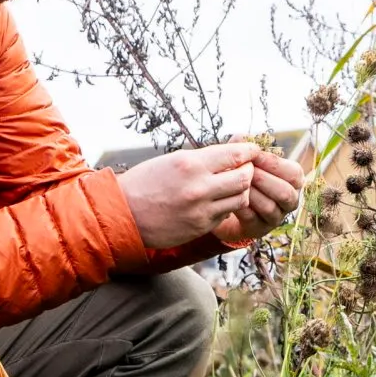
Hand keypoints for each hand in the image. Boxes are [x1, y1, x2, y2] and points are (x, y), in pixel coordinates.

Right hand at [117, 143, 306, 249]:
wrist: (123, 213)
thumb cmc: (146, 182)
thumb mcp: (173, 160)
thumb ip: (205, 157)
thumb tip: (234, 149)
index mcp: (190, 164)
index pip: (235, 155)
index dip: (249, 151)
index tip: (252, 149)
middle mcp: (199, 187)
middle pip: (245, 177)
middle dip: (248, 171)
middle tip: (244, 168)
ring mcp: (201, 210)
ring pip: (240, 198)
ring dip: (240, 190)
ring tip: (230, 185)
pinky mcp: (200, 227)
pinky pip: (225, 214)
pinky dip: (226, 206)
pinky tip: (216, 201)